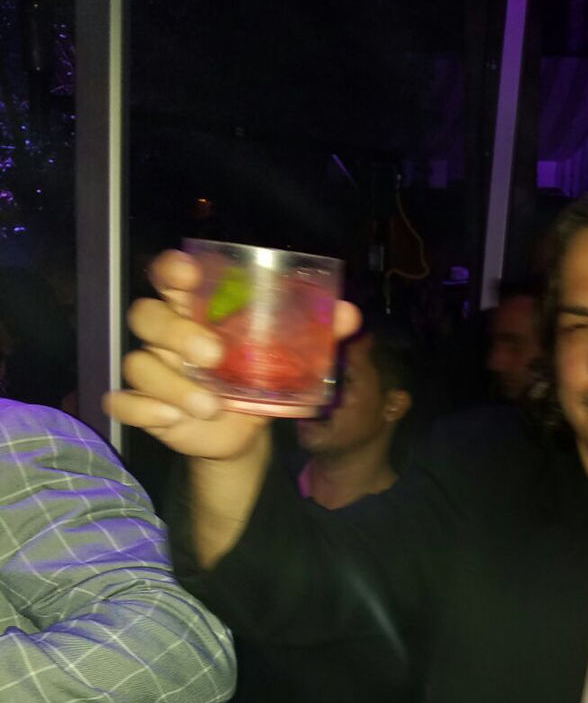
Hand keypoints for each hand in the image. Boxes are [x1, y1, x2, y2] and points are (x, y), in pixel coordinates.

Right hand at [104, 250, 360, 460]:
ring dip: (171, 384)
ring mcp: (152, 370)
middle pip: (146, 315)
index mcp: (195, 310)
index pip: (169, 275)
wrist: (245, 433)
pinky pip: (123, 402)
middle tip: (214, 356)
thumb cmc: (256, 380)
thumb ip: (314, 335)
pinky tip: (171, 420)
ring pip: (137, 363)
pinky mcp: (144, 406)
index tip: (188, 273)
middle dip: (175, 332)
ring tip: (211, 406)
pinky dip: (142, 409)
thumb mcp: (285, 359)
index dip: (172, 269)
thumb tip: (348, 314)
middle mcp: (166, 335)